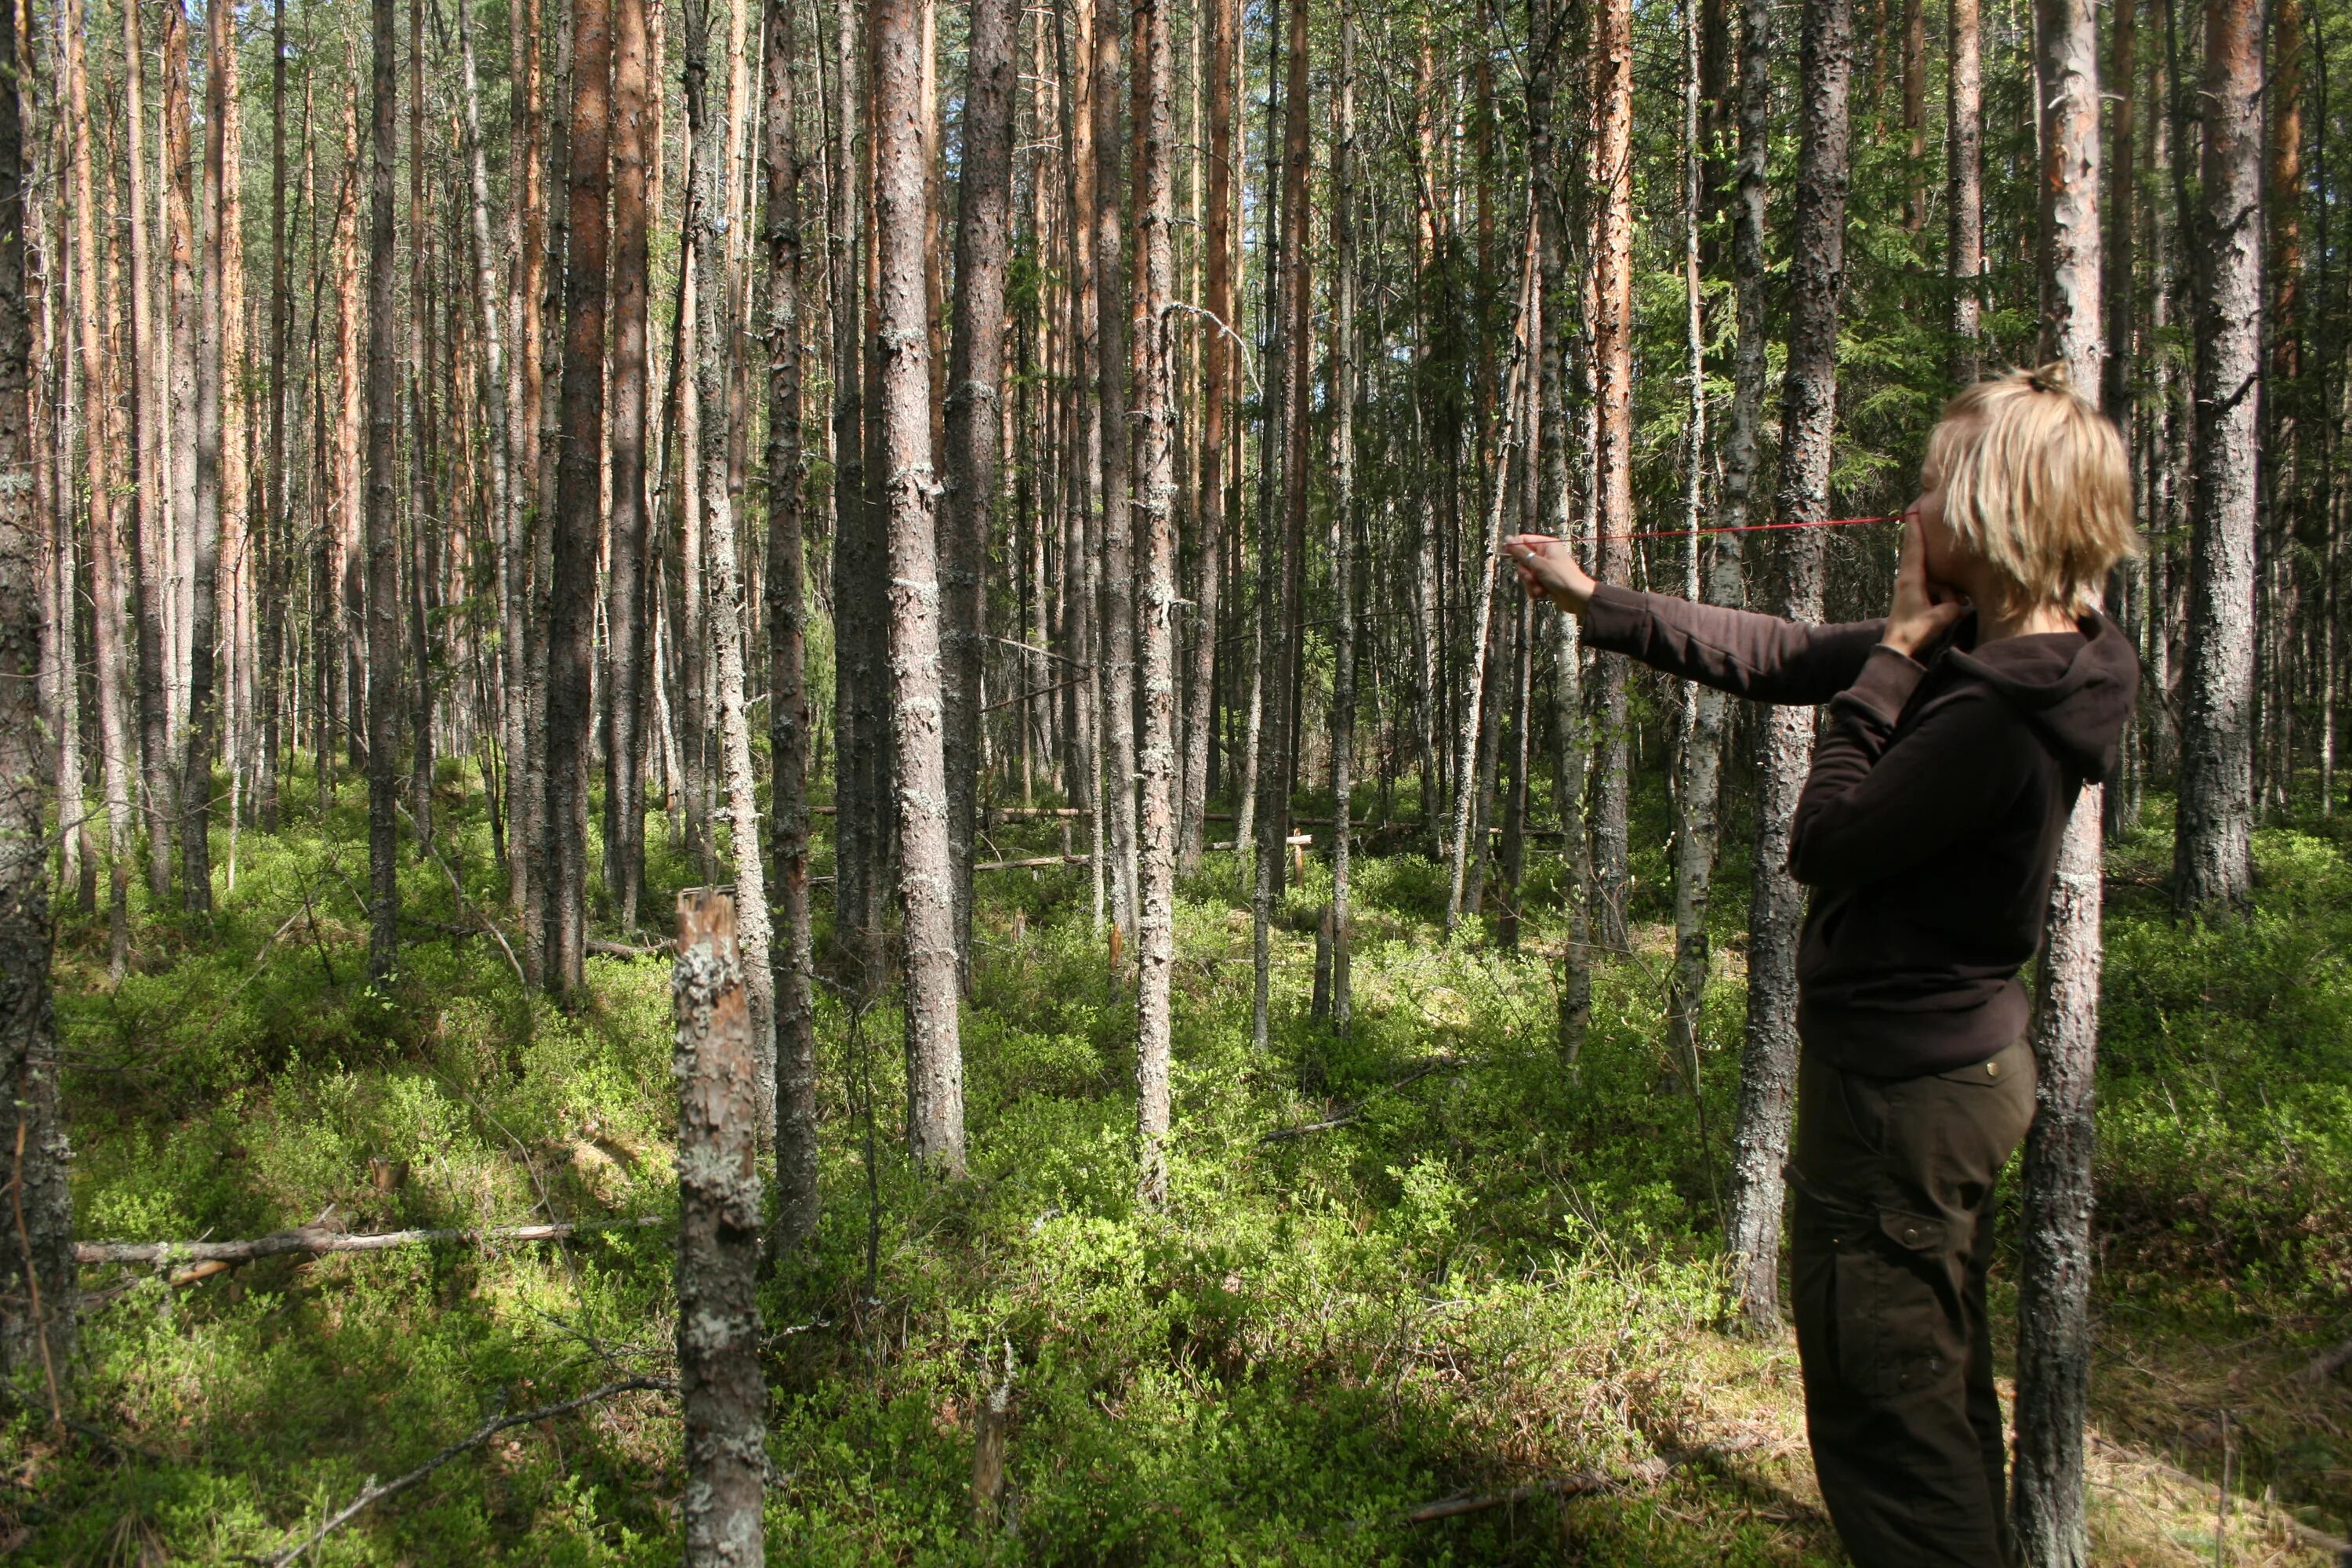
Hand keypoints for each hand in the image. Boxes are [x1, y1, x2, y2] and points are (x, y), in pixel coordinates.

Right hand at [1505, 534, 1597, 614]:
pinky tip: (1542, 593)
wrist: (1578, 598)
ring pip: (1527, 574)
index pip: (1524, 541)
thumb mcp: (1539, 564)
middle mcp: (1546, 555)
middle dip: (1525, 572)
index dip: (1515, 549)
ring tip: (1540, 588)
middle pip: (1523, 560)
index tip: (1507, 556)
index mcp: (1547, 545)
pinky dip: (1535, 589)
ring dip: (1530, 583)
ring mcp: (1545, 568)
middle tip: (1533, 578)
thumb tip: (1507, 539)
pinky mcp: (1546, 581)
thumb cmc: (1562, 577)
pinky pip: (1532, 583)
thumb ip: (1521, 552)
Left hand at [1881, 516, 1969, 656]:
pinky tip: (1950, 610)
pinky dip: (1943, 598)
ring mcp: (1910, 590)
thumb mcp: (1938, 619)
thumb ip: (1953, 607)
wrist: (1897, 651)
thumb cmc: (1914, 633)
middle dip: (1938, 561)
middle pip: (1927, 562)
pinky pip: (1934, 591)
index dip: (1915, 529)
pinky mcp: (1914, 599)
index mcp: (1910, 580)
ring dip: (1945, 590)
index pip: (1913, 548)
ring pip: (1934, 579)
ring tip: (1951, 608)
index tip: (1913, 511)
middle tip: (1940, 553)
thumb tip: (1962, 604)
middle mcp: (1907, 581)